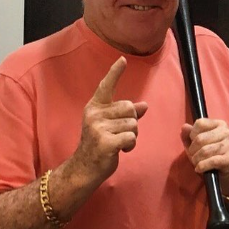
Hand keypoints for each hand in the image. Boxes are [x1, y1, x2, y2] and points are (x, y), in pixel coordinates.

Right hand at [75, 57, 147, 178]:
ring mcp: (98, 128)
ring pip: (133, 124)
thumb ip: (126, 114)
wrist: (84, 168)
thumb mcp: (111, 125)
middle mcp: (94, 114)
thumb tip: (145, 105)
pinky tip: (121, 150)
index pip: (106, 86)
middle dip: (132, 122)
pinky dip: (131, 145)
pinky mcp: (105, 142)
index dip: (115, 72)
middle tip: (120, 134)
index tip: (123, 59)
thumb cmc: (99, 144)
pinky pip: (131, 137)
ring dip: (132, 136)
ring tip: (118, 143)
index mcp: (95, 107)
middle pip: (130, 108)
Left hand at [180, 118, 228, 193]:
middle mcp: (227, 132)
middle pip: (200, 138)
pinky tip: (200, 169)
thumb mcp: (196, 145)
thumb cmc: (210, 156)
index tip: (194, 143)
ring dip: (196, 160)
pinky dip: (202, 166)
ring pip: (204, 151)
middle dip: (192, 150)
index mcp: (220, 124)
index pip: (200, 123)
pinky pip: (211, 161)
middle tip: (194, 157)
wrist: (226, 173)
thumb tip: (184, 127)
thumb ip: (188, 135)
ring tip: (197, 163)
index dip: (192, 135)